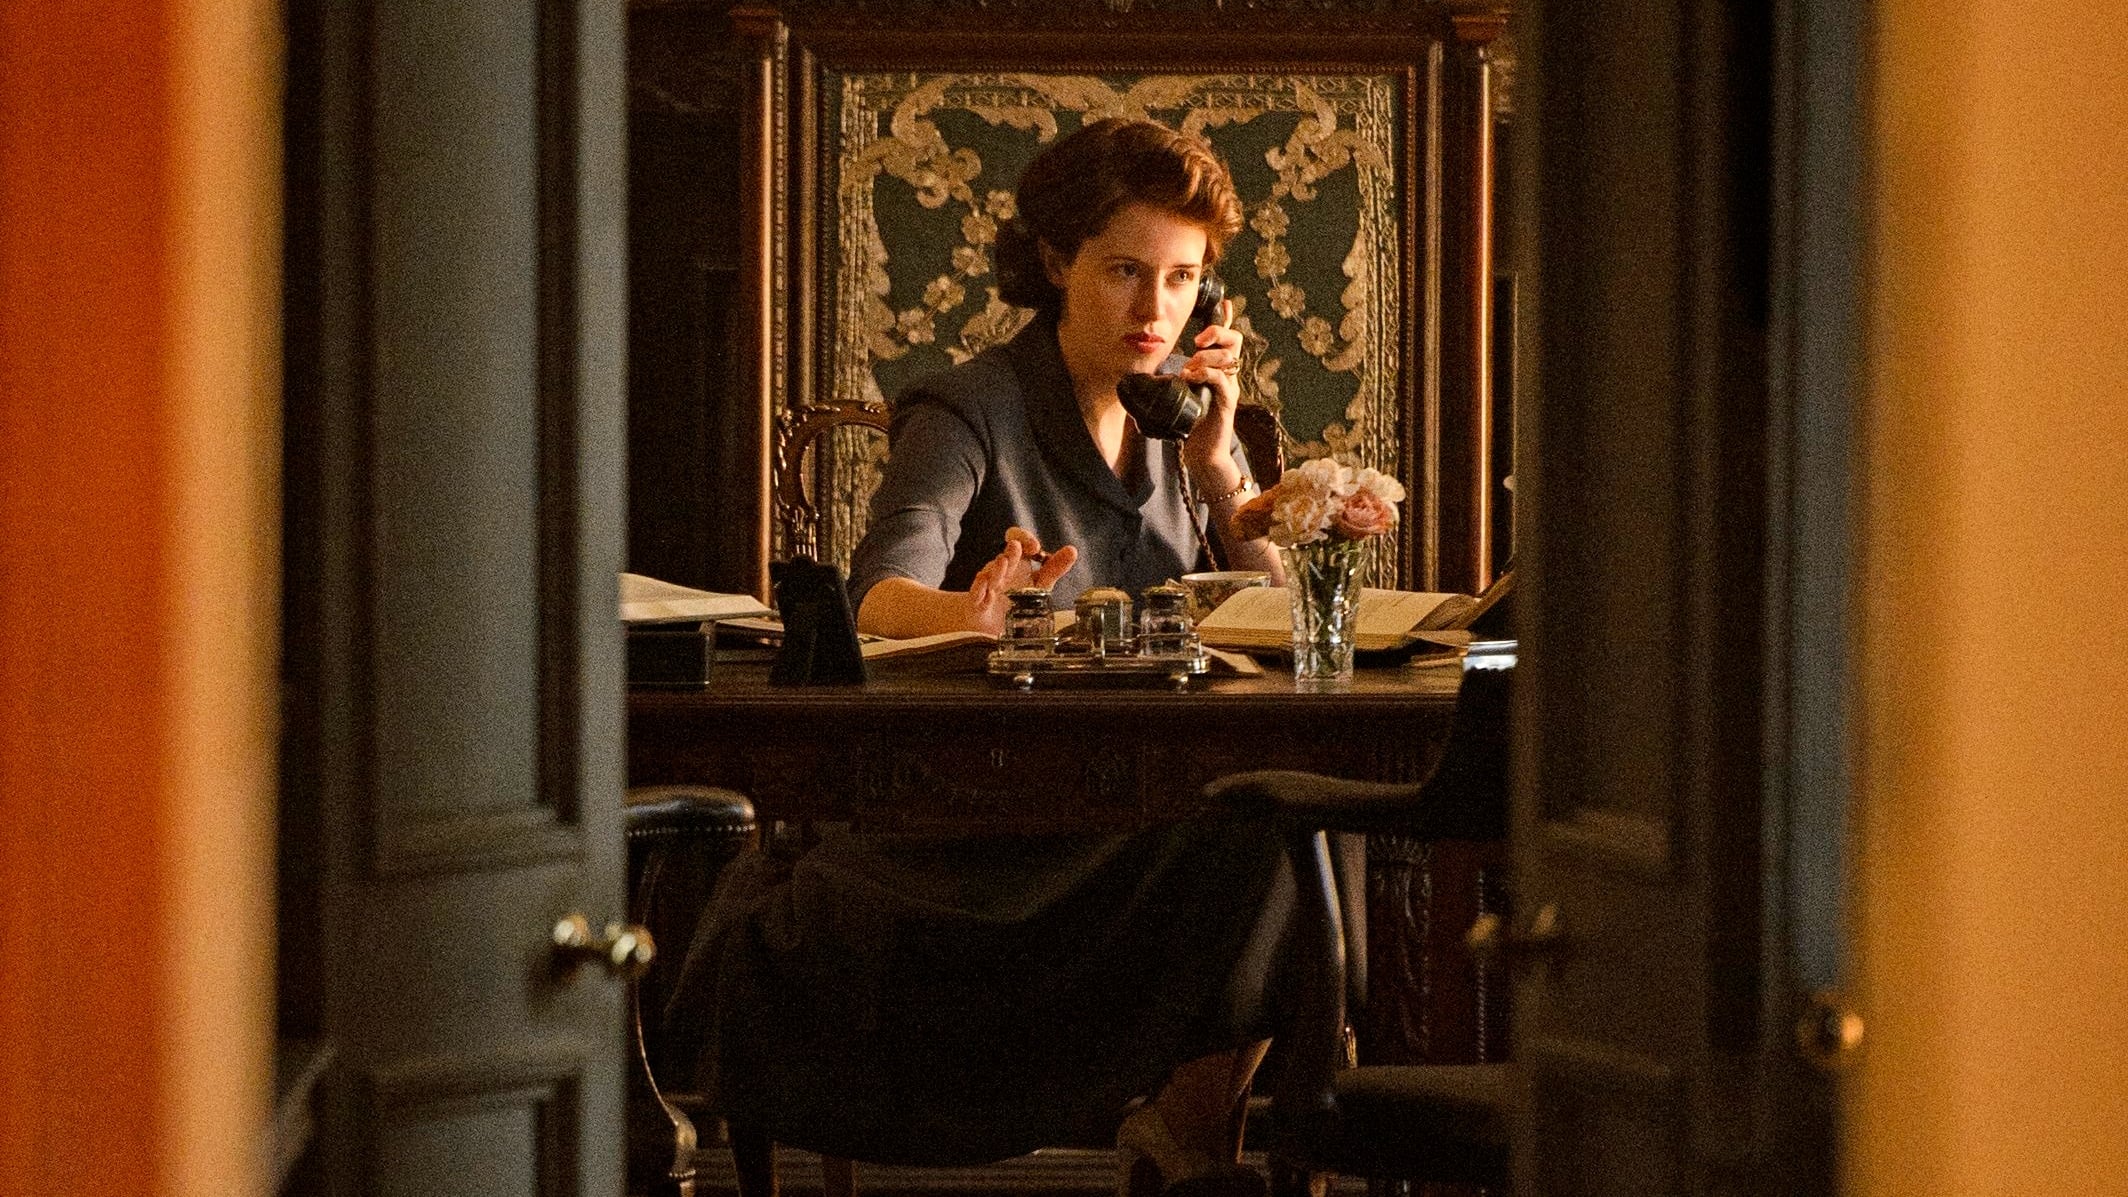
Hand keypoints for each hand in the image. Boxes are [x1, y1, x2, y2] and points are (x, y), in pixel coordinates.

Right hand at [964, 527, 1076, 633]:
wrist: (994, 625)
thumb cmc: (1018, 600)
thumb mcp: (1041, 584)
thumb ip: (1055, 568)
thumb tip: (1072, 551)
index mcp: (1019, 563)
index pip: (1020, 541)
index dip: (1025, 539)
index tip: (1034, 547)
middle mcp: (1003, 570)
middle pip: (1006, 556)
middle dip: (1011, 552)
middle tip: (1016, 547)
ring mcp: (989, 585)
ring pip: (990, 573)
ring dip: (997, 568)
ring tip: (1003, 563)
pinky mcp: (977, 601)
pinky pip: (976, 593)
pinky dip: (979, 589)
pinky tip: (985, 585)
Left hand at [1179, 299, 1244, 490]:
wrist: (1201, 453)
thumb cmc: (1190, 423)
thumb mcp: (1180, 393)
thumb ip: (1174, 377)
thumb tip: (1153, 368)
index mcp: (1218, 369)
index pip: (1227, 338)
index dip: (1226, 319)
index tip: (1224, 302)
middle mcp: (1228, 375)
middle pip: (1234, 341)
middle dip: (1217, 332)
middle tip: (1197, 340)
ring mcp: (1229, 388)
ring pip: (1229, 358)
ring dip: (1207, 356)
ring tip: (1190, 365)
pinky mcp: (1226, 403)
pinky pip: (1222, 380)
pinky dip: (1206, 374)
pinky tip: (1191, 377)